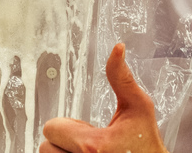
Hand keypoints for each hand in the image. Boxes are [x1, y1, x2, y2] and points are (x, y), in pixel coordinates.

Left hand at [40, 44, 168, 152]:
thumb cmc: (146, 142)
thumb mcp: (139, 107)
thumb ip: (121, 78)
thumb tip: (117, 48)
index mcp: (94, 145)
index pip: (51, 128)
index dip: (66, 125)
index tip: (85, 128)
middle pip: (45, 146)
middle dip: (63, 140)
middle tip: (86, 142)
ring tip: (86, 151)